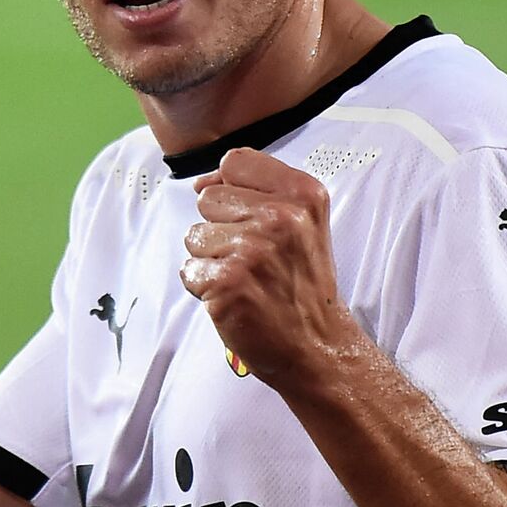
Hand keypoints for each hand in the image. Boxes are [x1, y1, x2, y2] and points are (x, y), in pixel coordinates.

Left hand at [179, 148, 358, 385]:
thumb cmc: (302, 283)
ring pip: (194, 235)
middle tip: (255, 259)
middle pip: (208, 198)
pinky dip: (204, 288)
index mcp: (303, 193)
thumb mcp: (302, 222)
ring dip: (212, 260)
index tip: (250, 219)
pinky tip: (235, 298)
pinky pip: (189, 270)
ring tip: (247, 279)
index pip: (235, 162)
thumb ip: (257, 191)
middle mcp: (280, 216)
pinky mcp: (228, 282)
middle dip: (221, 229)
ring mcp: (253, 249)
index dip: (232, 191)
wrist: (318, 345)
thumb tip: (200, 183)